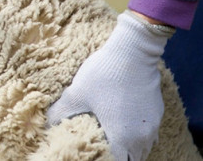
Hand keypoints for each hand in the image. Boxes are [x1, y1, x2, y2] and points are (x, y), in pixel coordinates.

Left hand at [46, 10, 174, 160]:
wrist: (133, 51)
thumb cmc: (104, 73)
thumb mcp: (76, 93)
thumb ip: (59, 112)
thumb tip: (45, 123)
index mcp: (122, 137)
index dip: (104, 160)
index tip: (93, 155)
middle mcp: (142, 137)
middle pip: (132, 158)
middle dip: (117, 156)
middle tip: (101, 148)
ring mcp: (153, 125)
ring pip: (142, 147)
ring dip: (130, 148)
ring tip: (112, 139)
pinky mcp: (158, 112)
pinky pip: (149, 134)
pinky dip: (138, 135)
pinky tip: (125, 124)